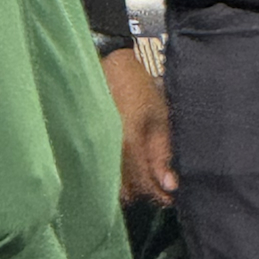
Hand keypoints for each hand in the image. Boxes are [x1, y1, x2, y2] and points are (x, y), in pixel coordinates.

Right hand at [102, 48, 175, 204]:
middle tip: (159, 182)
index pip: (144, 185)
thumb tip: (170, 184)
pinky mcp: (88, 143)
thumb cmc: (137, 87)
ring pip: (113, 183)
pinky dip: (115, 174)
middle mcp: (109, 150)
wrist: (108, 63)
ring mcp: (95, 147)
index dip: (160, 194)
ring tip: (143, 173)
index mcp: (129, 143)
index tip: (171, 195)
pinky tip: (126, 165)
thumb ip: (163, 153)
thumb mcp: (159, 116)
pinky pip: (102, 169)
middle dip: (144, 191)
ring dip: (129, 185)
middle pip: (127, 190)